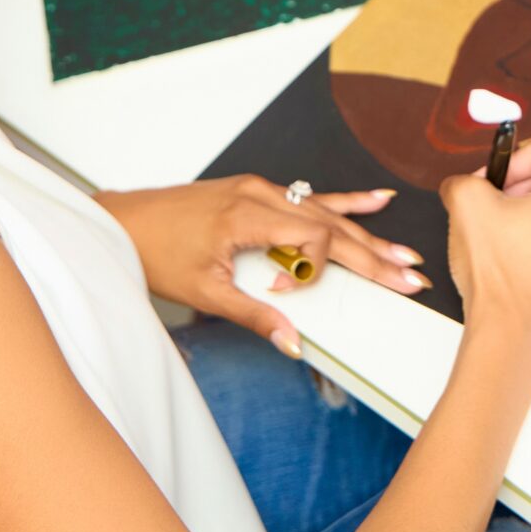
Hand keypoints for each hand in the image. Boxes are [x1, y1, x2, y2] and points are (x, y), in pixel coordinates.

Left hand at [98, 176, 426, 355]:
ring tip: (402, 254)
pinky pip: (308, 198)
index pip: (309, 236)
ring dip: (366, 235)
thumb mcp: (203, 292)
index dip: (309, 271)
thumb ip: (253, 316)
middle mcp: (259, 193)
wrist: (122, 223)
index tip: (286, 293)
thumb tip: (292, 342)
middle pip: (330, 225)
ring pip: (325, 212)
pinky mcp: (256, 192)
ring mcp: (259, 189)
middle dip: (373, 254)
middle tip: (408, 276)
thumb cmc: (154, 251)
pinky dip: (344, 202)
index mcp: (245, 213)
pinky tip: (376, 199)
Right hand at [437, 136, 530, 355]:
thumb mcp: (468, 202)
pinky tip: (518, 235)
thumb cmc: (500, 276)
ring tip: (507, 216)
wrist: (508, 329)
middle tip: (503, 192)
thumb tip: (470, 180)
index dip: (510, 161)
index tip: (492, 185)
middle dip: (530, 170)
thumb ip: (466, 175)